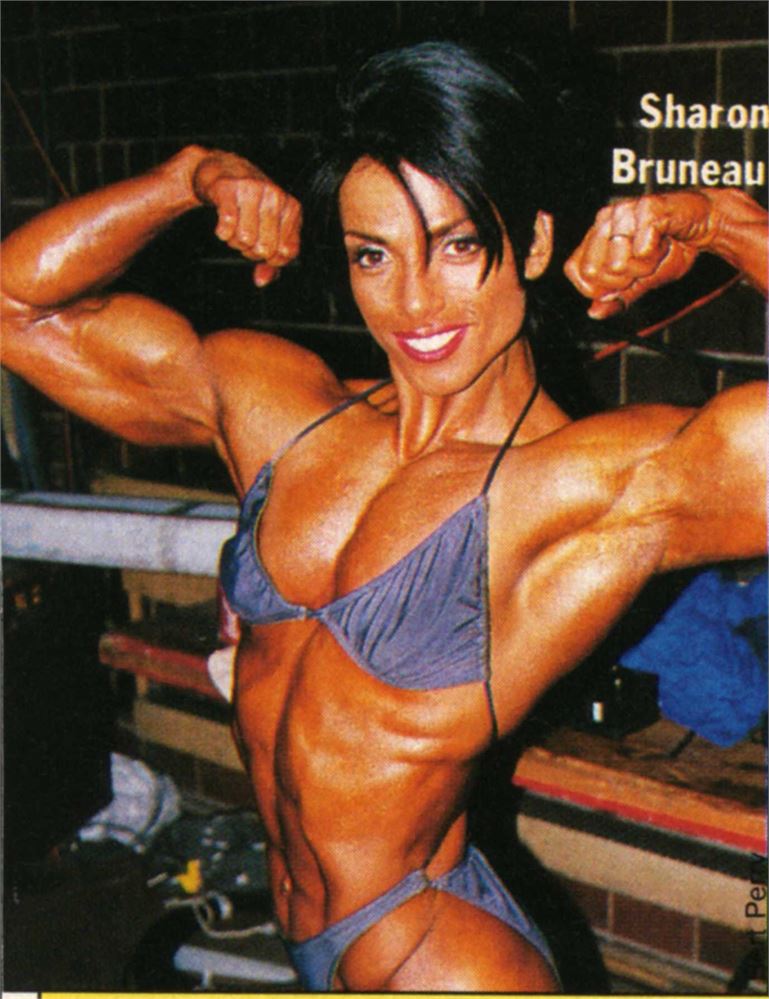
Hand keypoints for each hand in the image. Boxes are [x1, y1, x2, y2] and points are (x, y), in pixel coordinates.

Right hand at [192, 152, 301, 286]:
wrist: (223, 169)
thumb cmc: (251, 205)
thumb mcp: (270, 230)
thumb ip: (272, 261)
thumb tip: (261, 281)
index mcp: (292, 208)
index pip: (287, 253)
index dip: (271, 259)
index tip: (262, 249)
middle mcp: (276, 197)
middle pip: (264, 249)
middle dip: (251, 251)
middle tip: (246, 238)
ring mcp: (253, 190)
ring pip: (244, 240)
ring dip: (234, 241)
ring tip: (234, 228)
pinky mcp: (229, 189)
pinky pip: (227, 227)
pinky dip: (222, 233)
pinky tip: (223, 224)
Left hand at [564, 192, 717, 318]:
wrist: (705, 224)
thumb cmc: (672, 248)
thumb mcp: (642, 281)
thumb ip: (618, 297)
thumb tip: (594, 313)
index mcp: (597, 236)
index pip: (576, 271)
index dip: (599, 286)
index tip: (624, 279)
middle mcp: (604, 220)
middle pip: (594, 272)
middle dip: (624, 279)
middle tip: (644, 262)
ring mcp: (622, 212)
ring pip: (617, 265)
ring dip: (644, 266)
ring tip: (656, 249)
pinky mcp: (645, 208)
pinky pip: (640, 251)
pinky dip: (657, 255)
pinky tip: (664, 240)